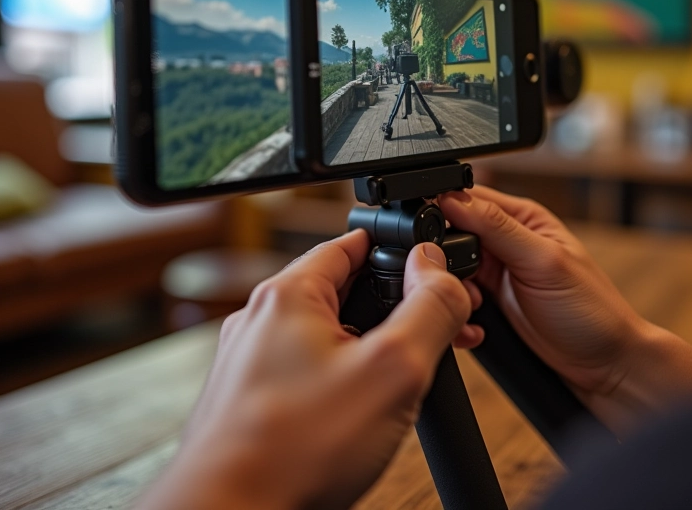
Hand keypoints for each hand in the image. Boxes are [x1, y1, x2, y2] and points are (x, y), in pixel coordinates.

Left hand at [137, 229, 474, 509]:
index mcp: (288, 294)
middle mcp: (263, 320)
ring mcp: (255, 360)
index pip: (351, 243)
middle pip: (343, 289)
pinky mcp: (254, 397)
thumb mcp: (390, 369)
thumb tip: (437, 266)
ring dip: (373, 342)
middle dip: (395, 304)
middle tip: (437, 327)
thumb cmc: (294, 450)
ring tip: (412, 368)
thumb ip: (426, 309)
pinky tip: (369, 402)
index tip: (430, 264)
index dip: (398, 249)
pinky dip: (345, 372)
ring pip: (328, 332)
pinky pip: (310, 367)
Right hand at [439, 186, 691, 432]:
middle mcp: (504, 240)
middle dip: (445, 258)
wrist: (604, 367)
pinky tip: (473, 325)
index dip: (445, 211)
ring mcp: (494, 272)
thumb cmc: (591, 310)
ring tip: (474, 306)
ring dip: (451, 289)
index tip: (434, 237)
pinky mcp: (487, 301)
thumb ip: (497, 228)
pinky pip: (454, 297)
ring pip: (447, 268)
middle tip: (460, 282)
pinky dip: (455, 311)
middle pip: (450, 233)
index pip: (468, 198)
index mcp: (521, 217)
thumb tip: (453, 199)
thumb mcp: (543, 261)